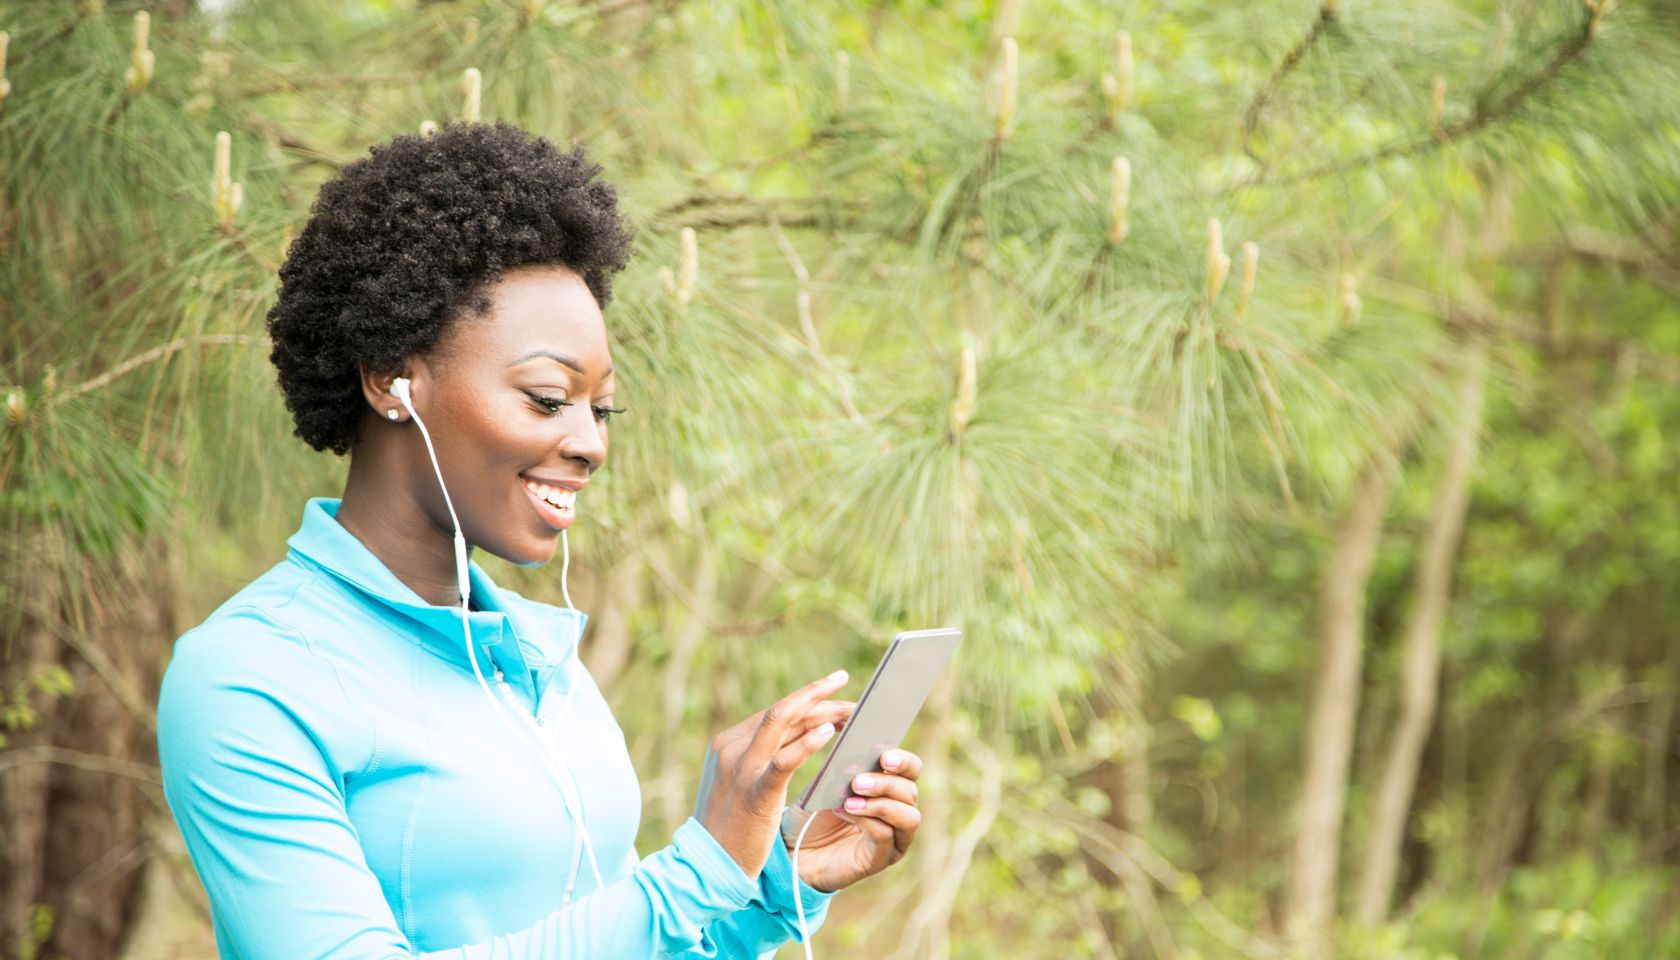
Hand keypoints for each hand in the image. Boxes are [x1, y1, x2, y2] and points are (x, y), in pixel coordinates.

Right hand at [693, 671, 854, 878]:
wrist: (710, 865)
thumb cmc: (732, 829)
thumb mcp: (743, 784)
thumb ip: (766, 759)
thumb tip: (808, 737)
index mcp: (728, 742)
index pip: (775, 712)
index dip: (810, 702)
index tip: (836, 696)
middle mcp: (732, 746)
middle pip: (784, 711)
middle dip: (822, 700)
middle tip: (855, 700)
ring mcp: (741, 767)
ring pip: (785, 722)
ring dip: (824, 713)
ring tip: (854, 711)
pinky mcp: (755, 791)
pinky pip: (785, 759)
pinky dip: (809, 743)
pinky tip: (831, 733)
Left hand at [781, 747, 922, 892]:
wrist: (796, 851)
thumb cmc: (813, 814)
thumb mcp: (824, 786)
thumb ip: (842, 772)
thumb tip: (855, 759)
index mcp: (889, 787)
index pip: (911, 770)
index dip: (903, 761)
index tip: (884, 757)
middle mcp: (899, 812)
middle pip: (910, 792)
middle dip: (886, 783)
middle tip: (858, 782)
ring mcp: (894, 838)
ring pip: (908, 817)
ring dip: (881, 805)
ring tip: (850, 800)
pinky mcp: (881, 859)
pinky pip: (887, 837)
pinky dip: (867, 821)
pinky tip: (846, 813)